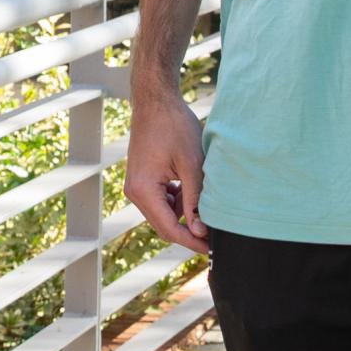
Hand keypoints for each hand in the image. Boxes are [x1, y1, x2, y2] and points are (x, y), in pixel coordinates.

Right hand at [125, 80, 208, 251]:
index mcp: (144, 190)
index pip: (169, 229)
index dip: (192, 241)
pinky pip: (161, 201)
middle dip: (190, 232)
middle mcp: (134, 192)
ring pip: (163, 214)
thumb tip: (200, 231)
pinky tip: (192, 187)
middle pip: (164, 226)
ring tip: (207, 201)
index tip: (213, 249)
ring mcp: (136, 186)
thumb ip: (195, 200)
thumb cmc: (174, 127)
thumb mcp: (192, 165)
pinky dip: (178, 201)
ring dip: (184, 214)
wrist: (156, 101)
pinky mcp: (142, 180)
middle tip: (216, 235)